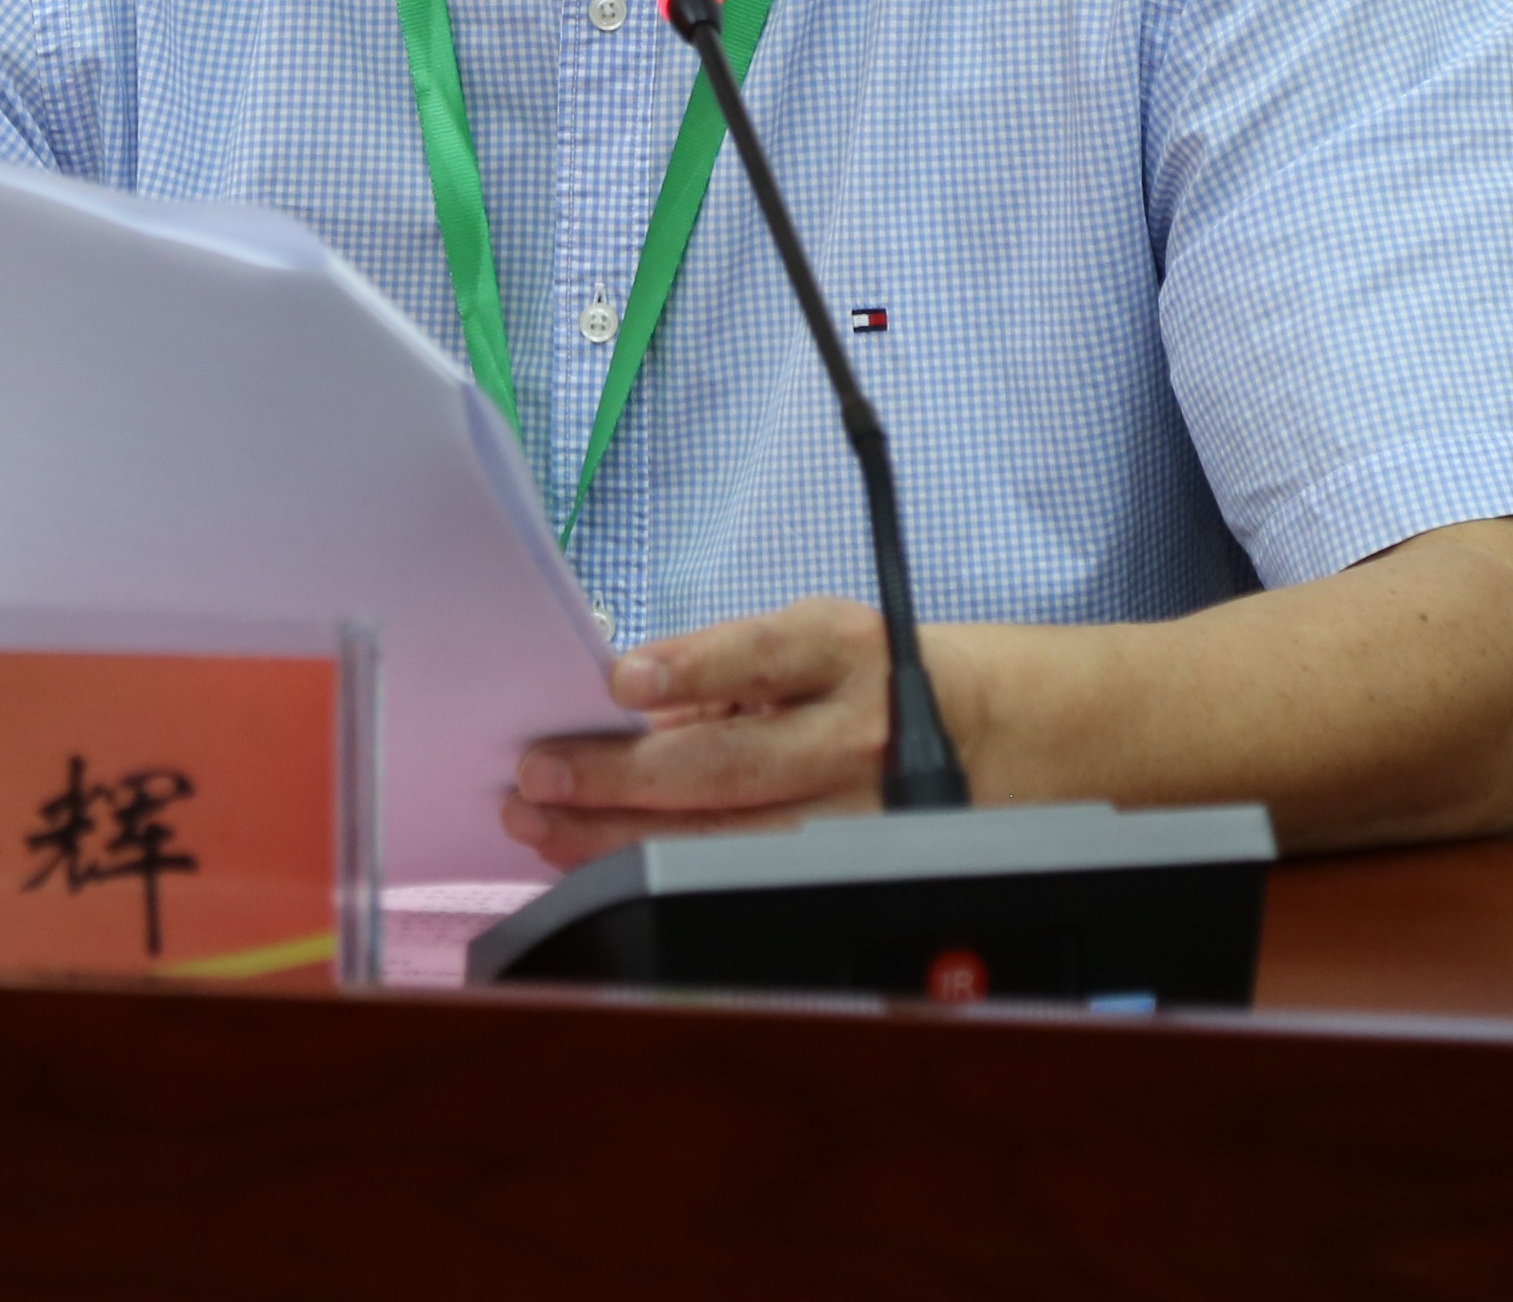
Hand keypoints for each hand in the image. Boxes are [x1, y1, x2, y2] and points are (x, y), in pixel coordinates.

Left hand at [502, 595, 923, 868]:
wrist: (976, 730)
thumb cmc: (861, 675)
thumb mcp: (804, 636)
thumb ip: (717, 663)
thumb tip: (621, 697)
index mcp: (838, 653)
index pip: (758, 659)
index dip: (687, 671)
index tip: (618, 683)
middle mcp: (848, 735)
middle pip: (727, 766)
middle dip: (620, 776)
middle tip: (537, 776)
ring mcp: (849, 814)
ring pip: (724, 839)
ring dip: (618, 836)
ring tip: (544, 826)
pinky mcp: (839, 868)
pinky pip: (735, 876)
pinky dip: (658, 869)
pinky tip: (597, 862)